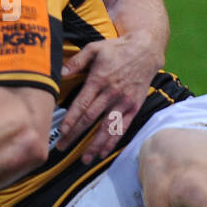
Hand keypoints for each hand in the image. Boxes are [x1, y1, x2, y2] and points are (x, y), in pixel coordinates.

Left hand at [55, 34, 157, 162]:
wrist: (146, 50)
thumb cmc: (117, 48)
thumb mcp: (95, 48)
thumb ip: (77, 61)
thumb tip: (59, 72)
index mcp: (99, 79)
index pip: (82, 104)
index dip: (71, 119)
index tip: (61, 131)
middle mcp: (111, 93)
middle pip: (90, 119)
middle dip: (75, 135)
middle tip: (61, 147)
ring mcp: (124, 102)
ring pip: (107, 127)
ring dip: (95, 145)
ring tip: (84, 159)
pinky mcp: (134, 107)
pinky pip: (122, 127)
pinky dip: (113, 141)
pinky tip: (103, 152)